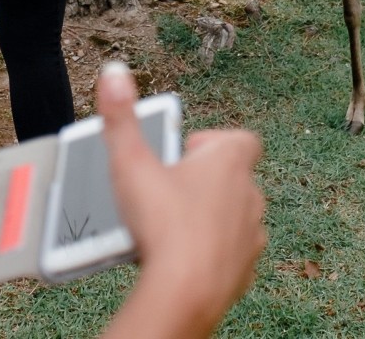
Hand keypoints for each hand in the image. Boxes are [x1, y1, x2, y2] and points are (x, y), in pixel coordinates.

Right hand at [97, 64, 265, 333]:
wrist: (186, 291)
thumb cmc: (164, 226)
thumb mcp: (132, 163)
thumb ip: (121, 118)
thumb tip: (114, 72)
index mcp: (229, 164)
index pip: (241, 139)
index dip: (214, 141)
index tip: (186, 151)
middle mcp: (249, 196)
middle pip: (234, 177)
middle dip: (205, 180)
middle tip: (169, 189)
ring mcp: (250, 235)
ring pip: (235, 216)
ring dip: (211, 216)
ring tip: (172, 226)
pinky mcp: (244, 270)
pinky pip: (232, 253)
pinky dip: (213, 251)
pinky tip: (182, 257)